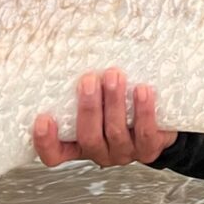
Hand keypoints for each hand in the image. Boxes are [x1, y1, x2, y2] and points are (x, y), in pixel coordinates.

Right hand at [33, 70, 177, 168]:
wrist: (159, 120)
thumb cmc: (120, 105)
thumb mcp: (97, 99)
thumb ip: (83, 87)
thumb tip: (71, 49)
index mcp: (78, 143)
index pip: (55, 154)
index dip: (46, 142)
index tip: (44, 118)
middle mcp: (99, 151)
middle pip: (87, 137)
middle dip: (88, 108)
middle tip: (89, 80)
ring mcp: (123, 152)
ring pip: (115, 131)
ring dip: (114, 102)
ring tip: (115, 76)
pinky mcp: (148, 149)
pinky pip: (145, 132)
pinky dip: (143, 110)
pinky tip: (142, 90)